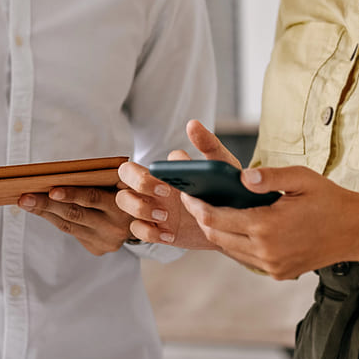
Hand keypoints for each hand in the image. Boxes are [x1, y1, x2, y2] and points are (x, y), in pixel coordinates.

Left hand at [19, 184, 132, 254]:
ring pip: (70, 226)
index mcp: (124, 205)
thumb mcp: (127, 181)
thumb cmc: (130, 190)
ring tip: (26, 202)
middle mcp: (116, 227)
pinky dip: (55, 220)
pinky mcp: (99, 249)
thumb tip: (63, 174)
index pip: (93, 198)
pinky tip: (42, 211)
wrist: (148, 219)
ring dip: (45, 213)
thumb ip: (106, 177)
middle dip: (47, 205)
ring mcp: (107, 241)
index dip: (72, 194)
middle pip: (75, 214)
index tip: (51, 189)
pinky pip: (73, 233)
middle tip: (25, 197)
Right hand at [115, 119, 237, 249]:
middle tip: (164, 193)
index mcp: (165, 170)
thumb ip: (207, 143)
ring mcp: (152, 207)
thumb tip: (192, 124)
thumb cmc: (224, 188)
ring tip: (166, 216)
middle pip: (124, 176)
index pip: (141, 164)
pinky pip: (136, 230)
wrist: (235, 222)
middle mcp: (153, 186)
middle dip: (138, 183)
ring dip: (139, 209)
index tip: (171, 183)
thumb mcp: (221, 164)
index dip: (152, 173)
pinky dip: (149, 232)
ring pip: (124, 201)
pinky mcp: (157, 229)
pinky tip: (169, 234)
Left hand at [179, 163, 358, 279]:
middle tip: (193, 200)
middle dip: (202, 218)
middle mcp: (266, 252)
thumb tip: (241, 177)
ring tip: (209, 211)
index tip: (187, 193)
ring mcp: (272, 266)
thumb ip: (269, 176)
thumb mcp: (301, 178)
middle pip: (218, 236)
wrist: (355, 231)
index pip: (218, 218)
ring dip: (217, 231)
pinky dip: (235, 243)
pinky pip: (245, 258)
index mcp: (268, 226)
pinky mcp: (279, 273)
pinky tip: (234, 226)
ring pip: (230, 250)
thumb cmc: (328, 199)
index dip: (198, 206)